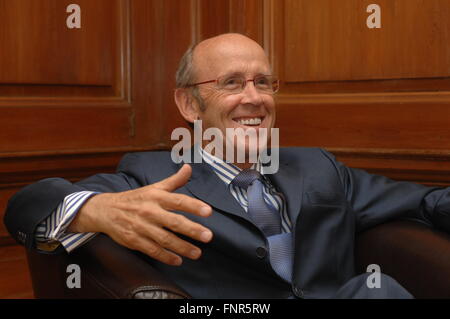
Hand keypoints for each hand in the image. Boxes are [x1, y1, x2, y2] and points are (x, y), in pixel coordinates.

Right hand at [68, 164, 212, 265]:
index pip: (178, 201)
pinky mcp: (134, 240)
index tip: (208, 211)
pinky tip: (177, 260)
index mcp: (157, 197)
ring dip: (182, 247)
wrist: (105, 210)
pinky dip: (165, 257)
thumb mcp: (154, 187)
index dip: (194, 206)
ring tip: (197, 253)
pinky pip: (152, 250)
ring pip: (165, 239)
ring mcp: (142, 227)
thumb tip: (189, 168)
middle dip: (192, 229)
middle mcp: (150, 211)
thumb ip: (174, 180)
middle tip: (208, 236)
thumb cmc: (135, 198)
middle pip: (174, 222)